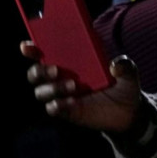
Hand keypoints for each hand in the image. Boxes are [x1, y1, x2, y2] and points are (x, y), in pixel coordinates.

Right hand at [21, 41, 142, 133]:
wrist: (129, 111)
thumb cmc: (124, 85)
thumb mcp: (128, 72)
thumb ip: (124, 65)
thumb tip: (116, 64)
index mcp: (71, 60)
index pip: (45, 52)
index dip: (32, 48)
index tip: (27, 46)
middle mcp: (61, 77)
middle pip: (36, 72)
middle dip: (40, 70)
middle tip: (56, 69)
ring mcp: (62, 95)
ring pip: (42, 91)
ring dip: (53, 88)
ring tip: (74, 86)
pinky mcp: (67, 111)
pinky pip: (53, 108)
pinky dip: (58, 104)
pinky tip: (71, 102)